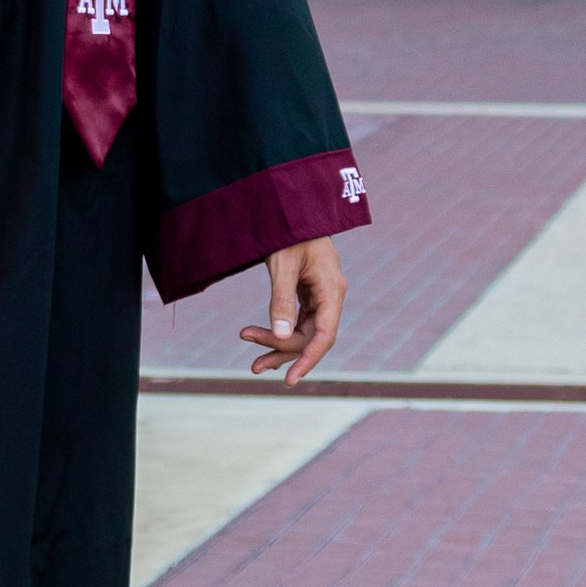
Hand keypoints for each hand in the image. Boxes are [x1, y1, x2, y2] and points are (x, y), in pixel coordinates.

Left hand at [240, 235, 346, 384]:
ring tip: (253, 361)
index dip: (308, 361)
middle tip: (253, 365)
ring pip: (304, 332)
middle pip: (311, 337)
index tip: (290, 381)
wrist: (292, 205)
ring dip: (279, 346)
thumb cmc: (289, 231)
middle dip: (283, 352)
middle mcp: (331, 295)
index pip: (324, 337)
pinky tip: (261, 337)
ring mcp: (321, 294)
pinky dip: (281, 330)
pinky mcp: (310, 292)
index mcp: (332, 290)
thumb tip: (281, 337)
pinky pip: (299, 320)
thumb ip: (281, 300)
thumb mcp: (282, 265)